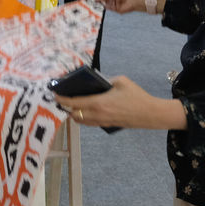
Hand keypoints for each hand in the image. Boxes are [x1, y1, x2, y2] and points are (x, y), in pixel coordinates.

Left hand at [54, 75, 187, 129]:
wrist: (150, 114)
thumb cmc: (136, 96)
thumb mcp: (120, 81)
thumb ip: (106, 80)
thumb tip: (96, 80)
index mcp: (98, 103)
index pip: (74, 102)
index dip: (62, 99)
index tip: (54, 95)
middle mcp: (97, 115)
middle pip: (74, 114)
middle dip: (66, 108)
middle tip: (62, 100)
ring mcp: (102, 122)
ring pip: (81, 121)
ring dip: (74, 114)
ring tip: (70, 105)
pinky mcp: (107, 125)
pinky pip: (90, 123)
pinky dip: (83, 118)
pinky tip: (84, 111)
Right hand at [90, 0, 146, 13]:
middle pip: (100, 0)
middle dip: (94, 0)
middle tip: (86, 2)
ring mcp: (112, 4)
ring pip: (102, 4)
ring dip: (97, 5)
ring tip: (89, 5)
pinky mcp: (114, 9)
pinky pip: (107, 9)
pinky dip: (101, 8)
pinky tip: (96, 8)